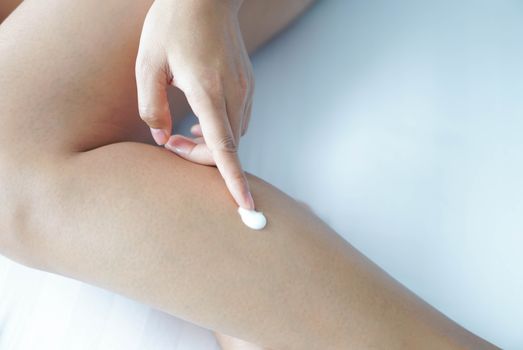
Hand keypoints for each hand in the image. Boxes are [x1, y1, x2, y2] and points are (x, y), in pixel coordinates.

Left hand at [136, 0, 254, 209]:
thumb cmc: (173, 24)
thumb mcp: (148, 63)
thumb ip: (151, 106)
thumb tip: (161, 136)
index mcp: (207, 91)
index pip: (224, 147)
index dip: (234, 181)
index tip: (247, 207)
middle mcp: (232, 94)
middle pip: (226, 147)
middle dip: (200, 158)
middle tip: (168, 143)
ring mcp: (244, 89)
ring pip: (234, 135)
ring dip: (210, 144)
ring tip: (181, 133)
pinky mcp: (247, 83)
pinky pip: (238, 120)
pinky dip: (221, 130)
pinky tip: (202, 120)